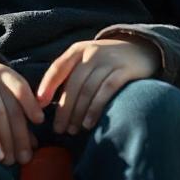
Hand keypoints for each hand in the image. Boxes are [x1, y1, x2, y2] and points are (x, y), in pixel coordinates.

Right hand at [0, 56, 43, 165]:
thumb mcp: (6, 91)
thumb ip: (20, 113)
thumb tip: (33, 145)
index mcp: (4, 75)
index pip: (19, 89)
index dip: (30, 104)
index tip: (39, 121)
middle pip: (1, 110)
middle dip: (12, 136)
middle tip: (18, 159)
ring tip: (0, 158)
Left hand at [34, 38, 160, 134]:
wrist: (140, 49)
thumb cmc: (105, 61)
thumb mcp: (85, 60)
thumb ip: (68, 75)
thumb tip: (43, 102)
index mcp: (77, 50)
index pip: (58, 68)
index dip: (47, 87)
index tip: (38, 105)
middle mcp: (91, 53)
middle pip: (73, 84)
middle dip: (64, 109)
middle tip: (58, 129)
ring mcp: (109, 61)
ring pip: (88, 90)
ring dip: (78, 113)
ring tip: (72, 130)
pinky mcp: (124, 71)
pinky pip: (106, 92)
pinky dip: (95, 109)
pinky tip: (88, 123)